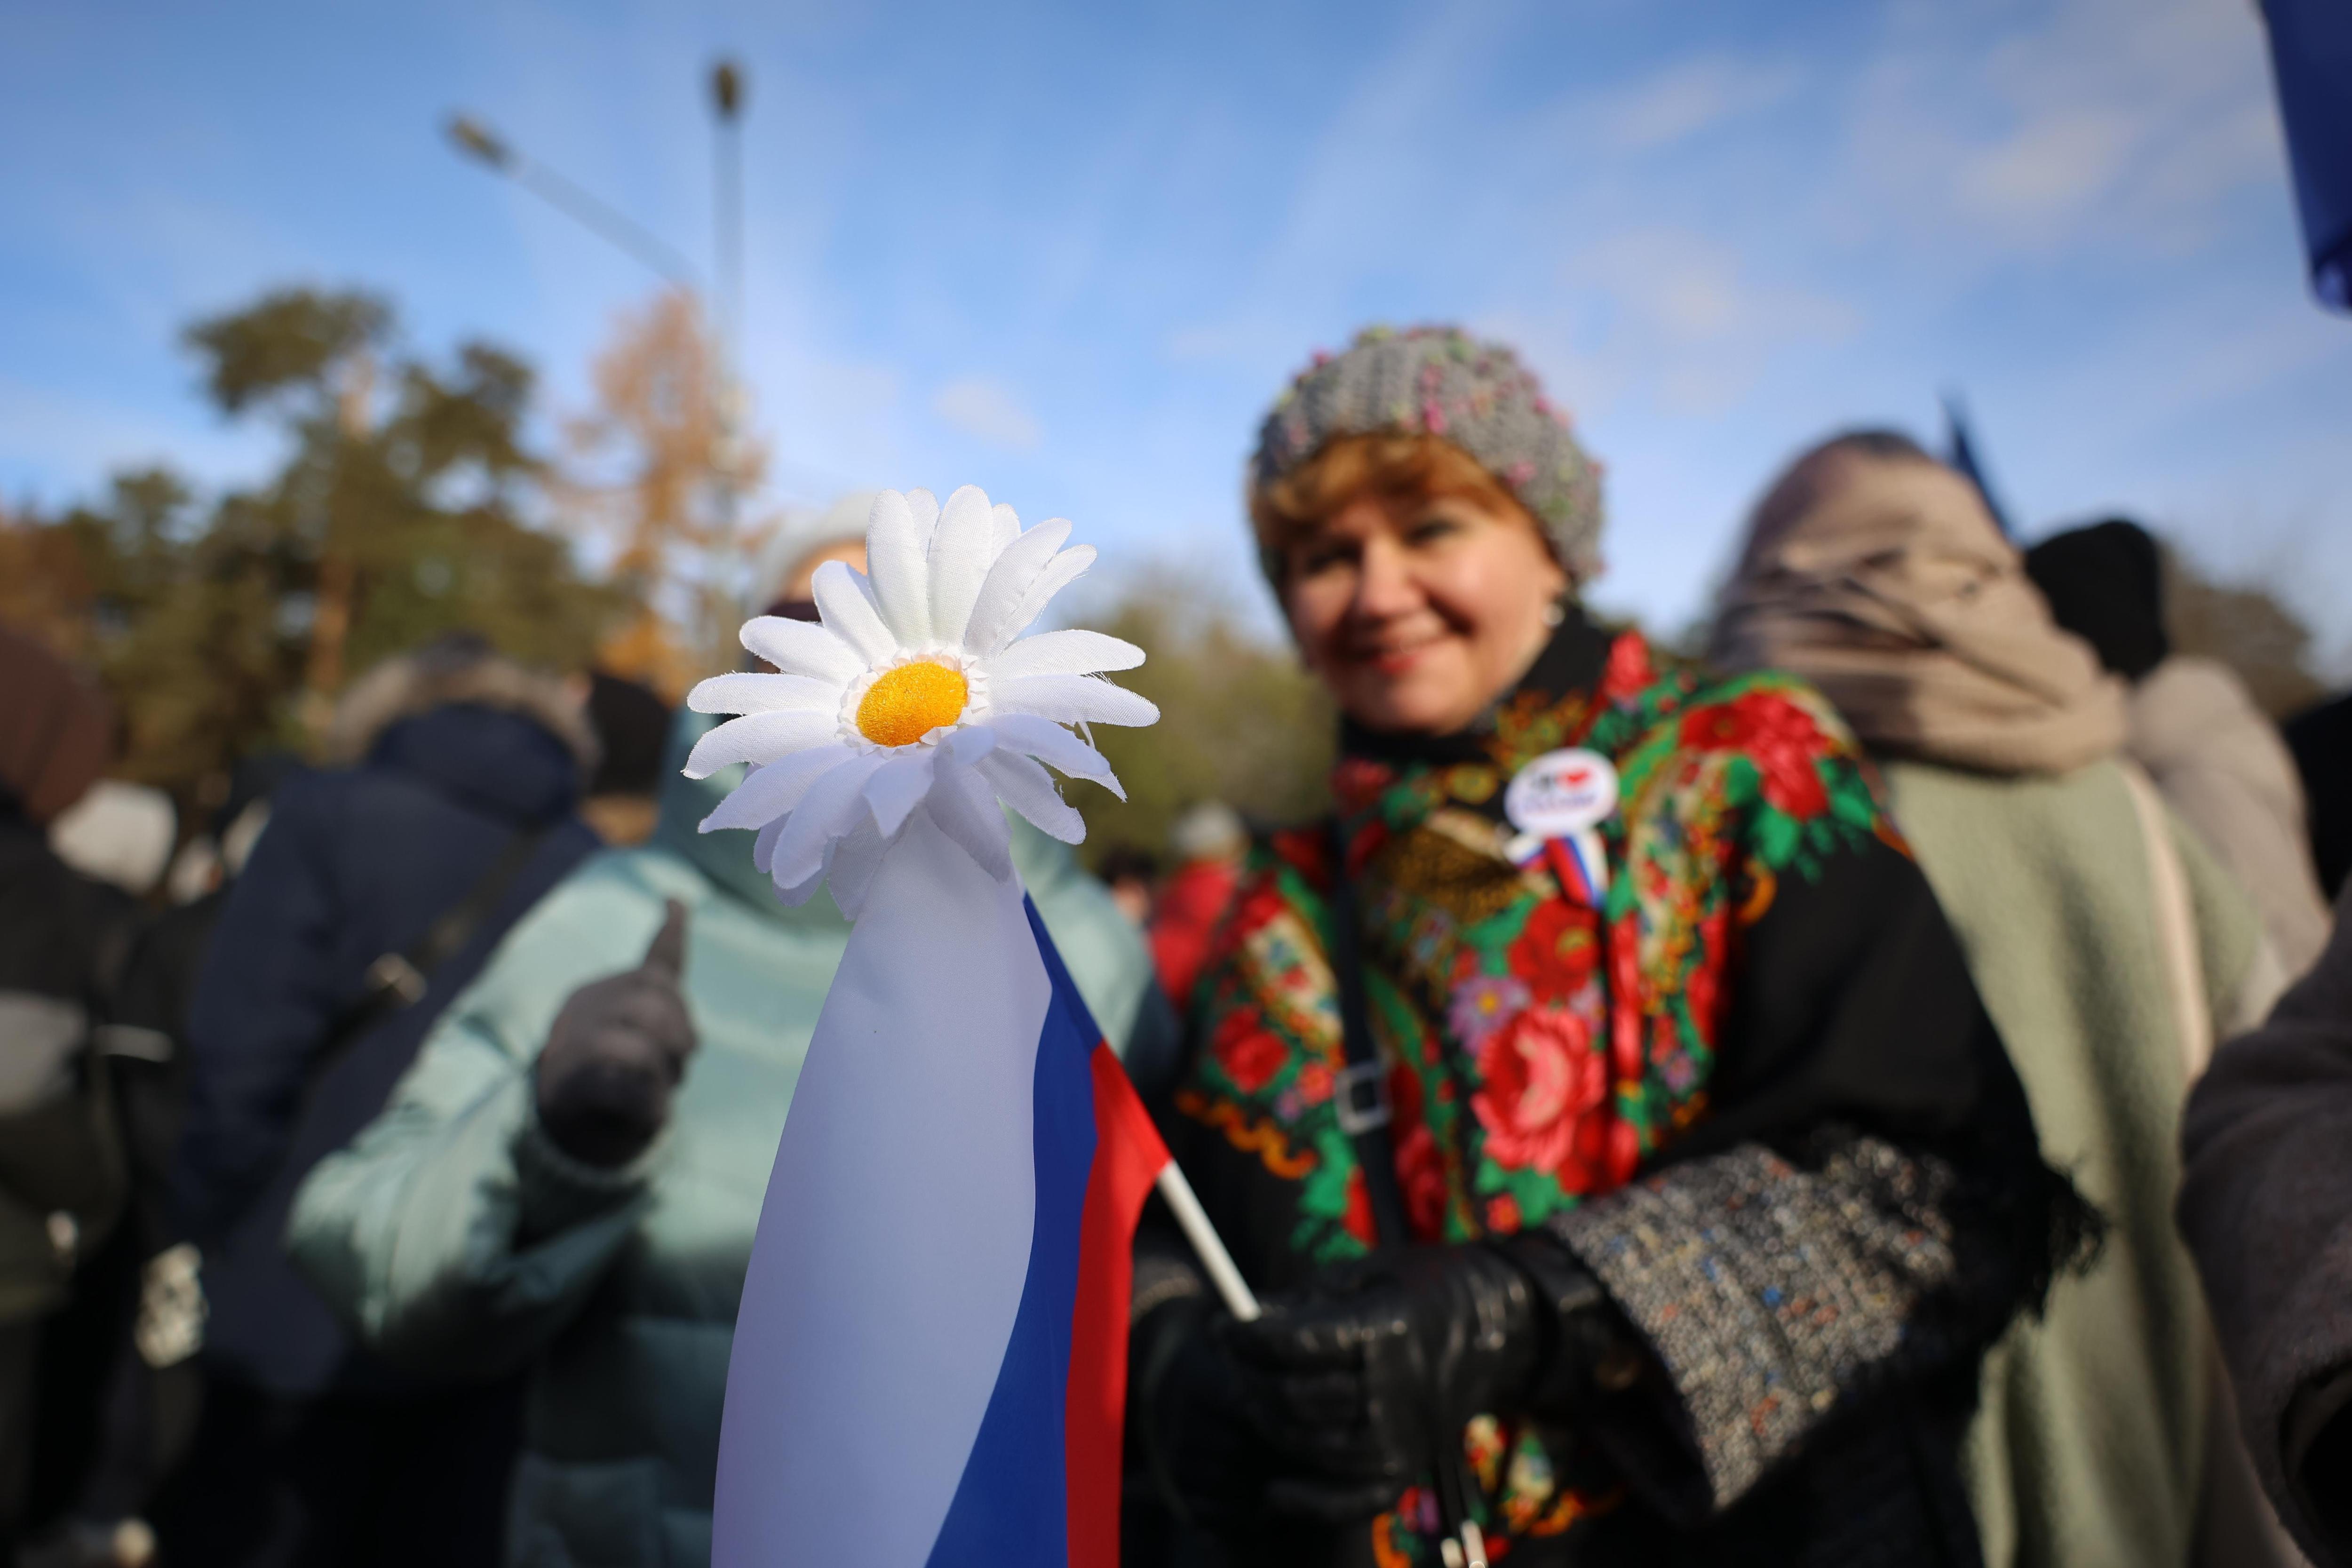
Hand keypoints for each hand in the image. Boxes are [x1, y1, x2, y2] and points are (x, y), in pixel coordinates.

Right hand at [534, 900, 695, 1165]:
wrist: (561, 1135)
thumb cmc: (612, 1089)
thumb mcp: (644, 1054)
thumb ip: (664, 1031)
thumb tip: (690, 1039)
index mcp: (606, 994)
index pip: (654, 960)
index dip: (672, 932)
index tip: (677, 901)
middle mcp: (585, 1008)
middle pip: (655, 1000)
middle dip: (680, 1033)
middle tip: (680, 1062)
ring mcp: (572, 1044)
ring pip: (639, 1045)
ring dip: (663, 1074)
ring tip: (658, 1090)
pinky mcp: (569, 1083)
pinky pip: (624, 1085)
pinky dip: (649, 1104)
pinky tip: (651, 1114)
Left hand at [1214, 1236, 1644, 1525]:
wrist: (1496, 1330)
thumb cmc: (1420, 1290)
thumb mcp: (1364, 1274)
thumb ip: (1304, 1301)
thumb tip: (1244, 1319)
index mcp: (1388, 1329)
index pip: (1299, 1343)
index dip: (1249, 1338)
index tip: (1221, 1327)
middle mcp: (1399, 1389)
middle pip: (1298, 1397)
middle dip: (1250, 1378)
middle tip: (1232, 1358)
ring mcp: (1405, 1435)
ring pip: (1311, 1444)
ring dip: (1268, 1422)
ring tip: (1250, 1393)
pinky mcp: (1408, 1466)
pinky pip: (1350, 1500)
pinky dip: (1308, 1501)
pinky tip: (1273, 1491)